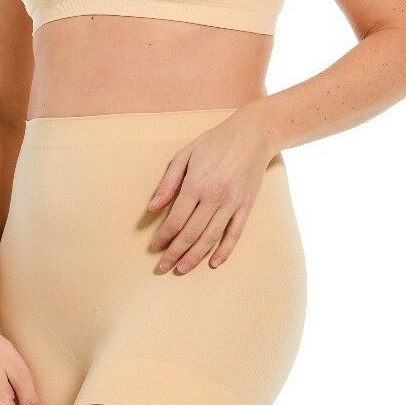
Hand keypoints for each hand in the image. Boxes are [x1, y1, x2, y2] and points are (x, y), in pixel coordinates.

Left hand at [146, 104, 276, 273]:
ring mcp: (232, 204)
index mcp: (196, 184)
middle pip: (191, 234)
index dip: (162, 237)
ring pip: (211, 238)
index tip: (154, 247)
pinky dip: (224, 251)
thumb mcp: (185, 154)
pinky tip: (214, 263)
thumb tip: (152, 207)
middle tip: (161, 267)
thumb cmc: (215, 142)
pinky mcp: (246, 206)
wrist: (253, 135)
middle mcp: (214, 197)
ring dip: (194, 257)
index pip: (175, 219)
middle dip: (174, 253)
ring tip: (181, 269)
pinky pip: (235, 234)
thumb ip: (168, 182)